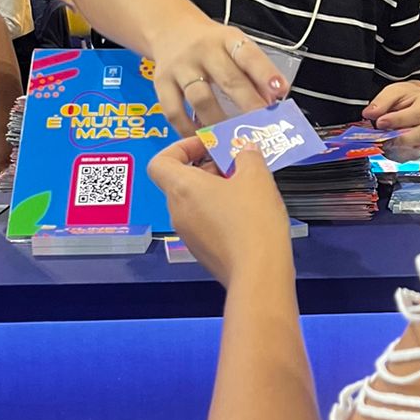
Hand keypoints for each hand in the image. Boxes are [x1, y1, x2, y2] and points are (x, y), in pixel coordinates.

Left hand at [148, 137, 291, 288]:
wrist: (259, 272)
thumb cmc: (252, 223)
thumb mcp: (257, 177)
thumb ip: (248, 156)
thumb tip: (245, 151)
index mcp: (183, 188)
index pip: (160, 161)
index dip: (180, 149)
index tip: (206, 146)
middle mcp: (178, 211)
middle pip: (180, 181)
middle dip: (207, 169)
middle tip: (234, 165)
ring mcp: (188, 234)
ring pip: (194, 203)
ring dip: (215, 191)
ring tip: (246, 189)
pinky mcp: (202, 251)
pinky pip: (204, 222)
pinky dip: (220, 212)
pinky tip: (248, 214)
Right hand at [152, 18, 288, 136]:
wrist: (170, 30)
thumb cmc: (211, 45)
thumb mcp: (235, 47)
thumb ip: (253, 71)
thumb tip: (273, 101)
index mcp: (227, 39)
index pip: (248, 55)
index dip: (265, 73)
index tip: (280, 91)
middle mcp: (203, 51)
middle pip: (227, 79)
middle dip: (248, 104)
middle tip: (262, 125)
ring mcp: (180, 67)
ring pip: (200, 98)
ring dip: (218, 121)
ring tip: (232, 137)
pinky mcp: (161, 83)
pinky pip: (174, 111)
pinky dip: (187, 129)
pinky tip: (201, 139)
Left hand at [363, 79, 419, 158]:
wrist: (418, 103)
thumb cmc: (408, 97)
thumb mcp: (394, 91)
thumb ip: (382, 101)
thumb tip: (370, 113)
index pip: (414, 116)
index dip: (396, 120)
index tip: (380, 122)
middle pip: (416, 136)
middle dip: (395, 137)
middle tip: (380, 135)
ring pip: (413, 149)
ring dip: (395, 147)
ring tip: (382, 140)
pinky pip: (409, 157)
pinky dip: (396, 154)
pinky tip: (388, 146)